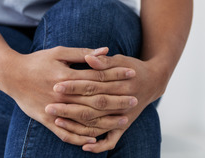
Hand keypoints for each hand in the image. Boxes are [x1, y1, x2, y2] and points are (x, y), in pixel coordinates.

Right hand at [0, 46, 136, 146]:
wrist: (10, 75)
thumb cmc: (37, 61)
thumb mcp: (59, 52)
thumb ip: (82, 53)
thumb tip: (105, 51)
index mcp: (68, 76)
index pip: (98, 77)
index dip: (116, 75)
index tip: (132, 74)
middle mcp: (63, 95)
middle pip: (95, 100)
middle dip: (117, 100)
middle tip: (134, 100)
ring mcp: (55, 109)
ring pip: (85, 119)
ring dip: (105, 121)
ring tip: (123, 121)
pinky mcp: (46, 120)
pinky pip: (65, 133)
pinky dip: (80, 137)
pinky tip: (94, 139)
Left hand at [47, 54, 165, 152]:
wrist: (154, 81)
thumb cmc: (133, 67)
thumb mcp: (121, 60)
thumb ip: (104, 61)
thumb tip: (89, 57)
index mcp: (121, 83)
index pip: (93, 85)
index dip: (74, 85)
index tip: (56, 85)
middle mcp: (123, 101)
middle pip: (92, 106)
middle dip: (70, 107)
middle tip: (50, 105)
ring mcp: (124, 116)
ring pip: (98, 124)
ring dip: (77, 125)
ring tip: (57, 121)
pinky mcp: (124, 126)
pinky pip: (112, 140)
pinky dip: (99, 145)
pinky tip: (85, 146)